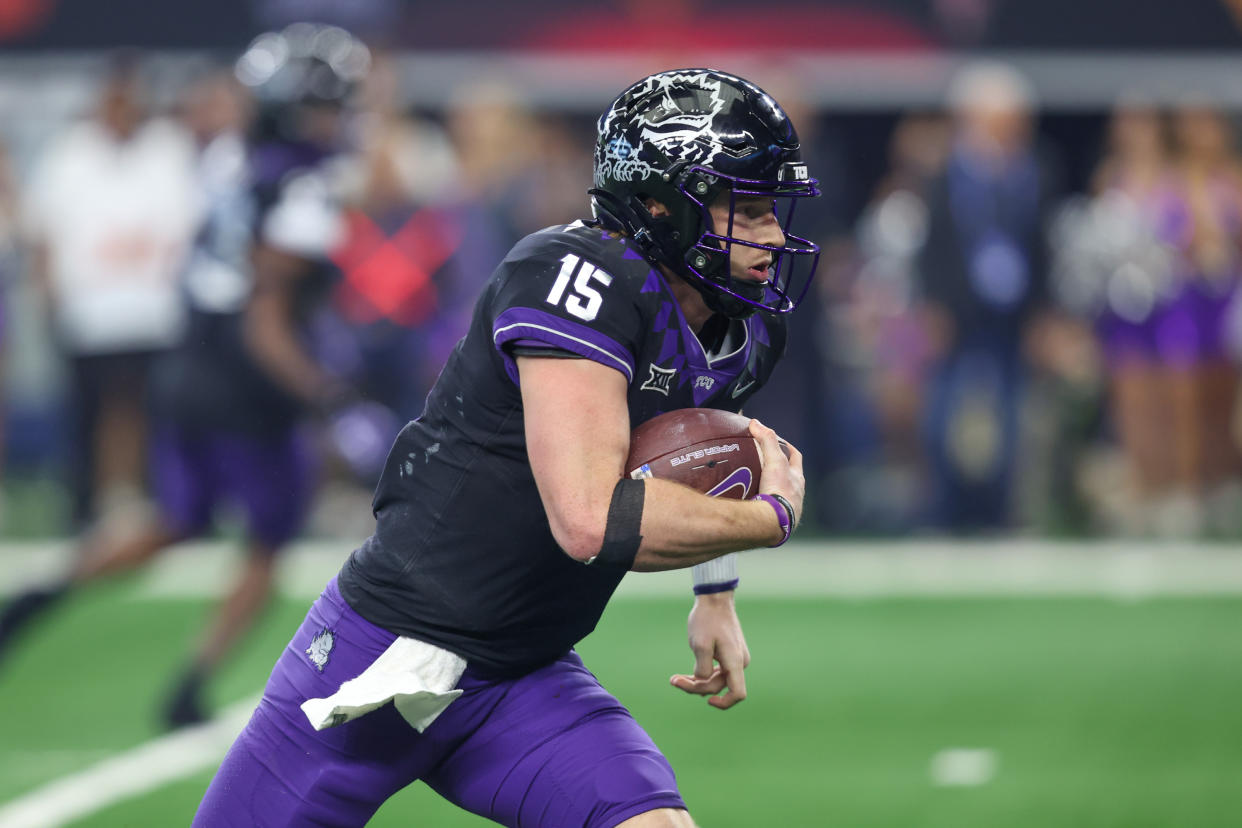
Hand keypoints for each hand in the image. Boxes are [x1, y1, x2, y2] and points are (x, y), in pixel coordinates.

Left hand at [669, 591, 750, 709]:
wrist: (714, 599)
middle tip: (673, 680)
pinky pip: (716, 671)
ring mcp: (734, 658)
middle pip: (719, 687)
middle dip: (696, 687)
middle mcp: (739, 662)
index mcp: (735, 661)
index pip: (738, 693)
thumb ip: (702, 668)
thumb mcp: (699, 644)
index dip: (724, 703)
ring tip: (675, 678)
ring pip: (716, 680)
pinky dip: (701, 674)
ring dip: (697, 682)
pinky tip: (686, 674)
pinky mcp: (727, 654)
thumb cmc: (707, 619)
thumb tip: (702, 681)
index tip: (707, 700)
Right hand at [749, 419, 804, 527]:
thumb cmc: (780, 491)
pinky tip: (749, 501)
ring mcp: (786, 507)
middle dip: (777, 469)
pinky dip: (760, 503)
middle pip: (788, 476)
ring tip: (753, 482)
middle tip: (762, 462)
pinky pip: (768, 508)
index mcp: (797, 479)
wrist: (775, 521)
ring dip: (769, 487)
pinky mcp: (776, 519)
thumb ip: (766, 440)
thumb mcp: (775, 461)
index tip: (780, 441)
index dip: (788, 448)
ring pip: (779, 493)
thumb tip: (756, 423)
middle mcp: (795, 493)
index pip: (796, 457)